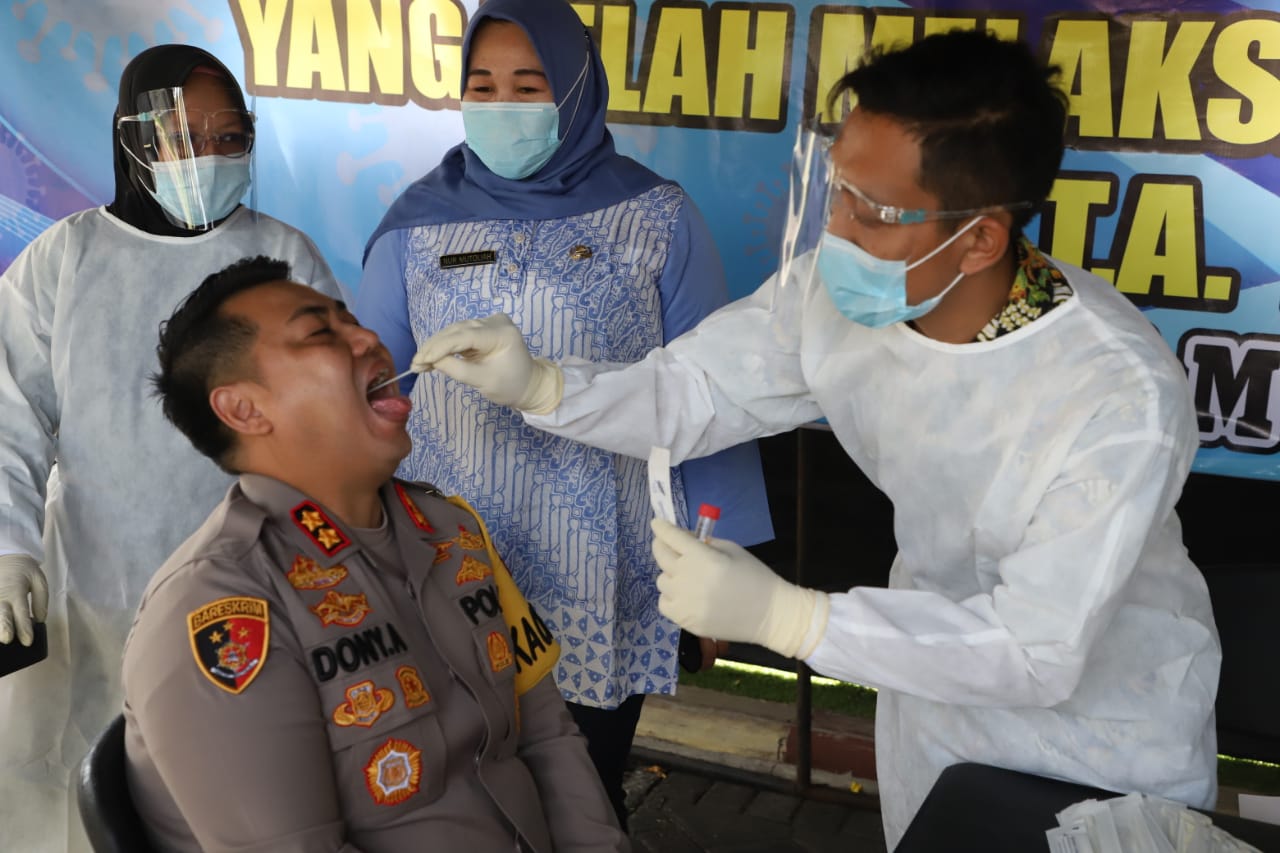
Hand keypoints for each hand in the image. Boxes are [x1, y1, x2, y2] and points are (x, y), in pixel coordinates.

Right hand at [0, 554, 48, 646]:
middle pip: (2, 614)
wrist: (8, 556)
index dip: (25, 628)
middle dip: (4, 628)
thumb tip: (39, 621)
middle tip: (6, 640)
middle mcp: (1, 595)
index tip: (27, 641)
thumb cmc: (25, 571)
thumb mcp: (39, 581)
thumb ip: (41, 601)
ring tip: (0, 638)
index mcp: (17, 591)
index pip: (21, 612)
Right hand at [410, 314, 562, 413]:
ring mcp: (490, 323)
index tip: (420, 360)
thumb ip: (456, 369)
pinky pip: (460, 334)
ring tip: (420, 362)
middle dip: (434, 347)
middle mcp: (496, 322)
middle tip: (415, 363)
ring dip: (436, 346)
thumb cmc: (511, 386)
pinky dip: (445, 346)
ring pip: (456, 331)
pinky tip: (431, 357)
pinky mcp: (484, 328)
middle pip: (458, 331)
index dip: (439, 347)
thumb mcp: (483, 381)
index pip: (464, 336)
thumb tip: (431, 360)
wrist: (530, 385)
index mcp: (502, 333)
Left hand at [651, 519, 828, 659]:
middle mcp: (689, 578)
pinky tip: (685, 595)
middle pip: (661, 556)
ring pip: (662, 580)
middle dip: (662, 546)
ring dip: (670, 574)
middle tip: (667, 545)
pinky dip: (671, 596)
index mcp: (703, 557)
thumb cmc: (754, 577)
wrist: (770, 615)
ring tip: (687, 576)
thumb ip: (703, 544)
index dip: (662, 528)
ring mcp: (685, 602)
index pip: (672, 537)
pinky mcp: (685, 621)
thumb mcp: (731, 550)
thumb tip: (682, 539)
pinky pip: (664, 603)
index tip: (657, 523)